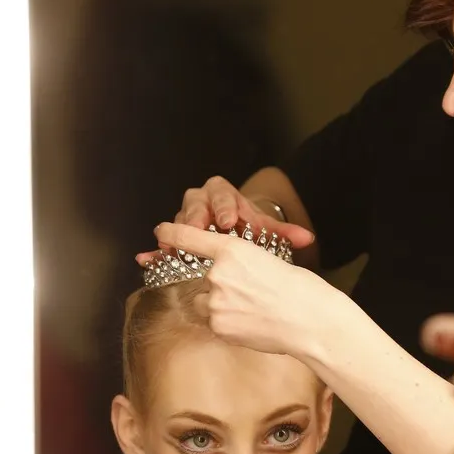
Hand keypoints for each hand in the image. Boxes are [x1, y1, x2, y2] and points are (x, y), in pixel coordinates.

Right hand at [140, 176, 314, 260]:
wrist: (234, 229)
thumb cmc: (248, 226)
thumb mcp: (265, 227)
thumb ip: (284, 232)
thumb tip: (307, 238)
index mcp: (223, 194)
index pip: (222, 193)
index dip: (224, 205)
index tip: (229, 219)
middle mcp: (201, 202)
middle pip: (195, 203)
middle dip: (198, 216)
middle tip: (201, 227)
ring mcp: (185, 219)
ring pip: (177, 221)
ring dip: (176, 233)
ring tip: (175, 246)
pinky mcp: (175, 237)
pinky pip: (164, 242)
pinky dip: (155, 251)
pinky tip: (146, 259)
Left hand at [149, 222, 338, 358]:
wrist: (313, 323)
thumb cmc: (303, 291)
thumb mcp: (274, 261)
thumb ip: (244, 264)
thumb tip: (235, 275)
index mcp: (234, 250)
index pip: (189, 237)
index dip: (172, 233)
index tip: (161, 231)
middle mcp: (218, 274)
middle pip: (202, 278)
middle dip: (219, 286)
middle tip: (249, 295)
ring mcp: (216, 303)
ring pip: (206, 302)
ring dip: (221, 305)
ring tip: (252, 311)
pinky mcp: (219, 327)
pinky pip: (214, 323)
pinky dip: (229, 323)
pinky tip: (253, 324)